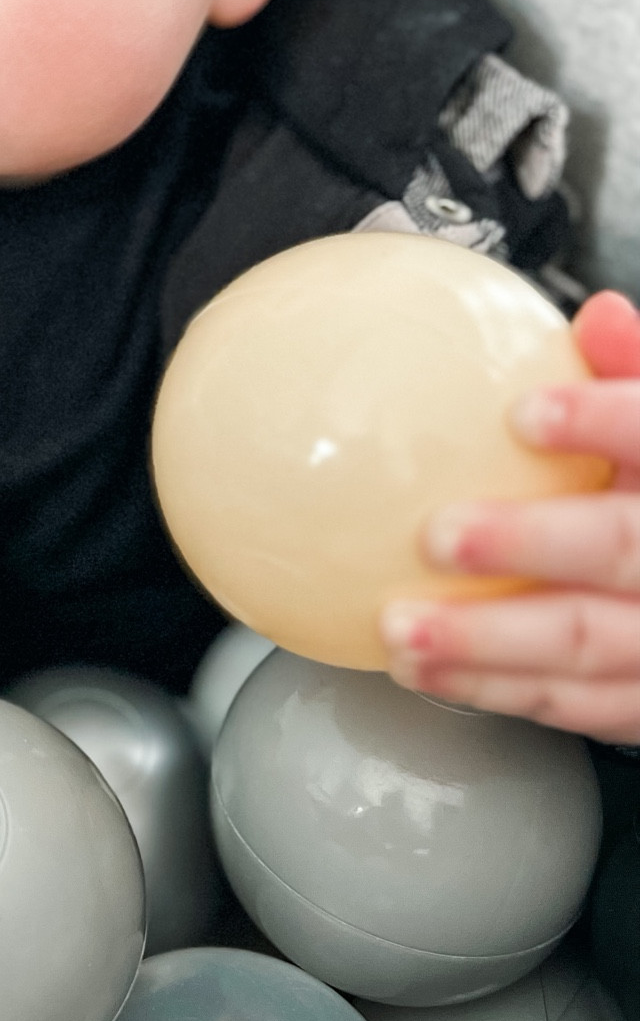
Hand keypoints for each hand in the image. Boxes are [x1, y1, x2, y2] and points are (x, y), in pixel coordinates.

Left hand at [378, 288, 639, 742]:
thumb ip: (634, 378)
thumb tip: (597, 316)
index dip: (602, 420)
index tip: (527, 411)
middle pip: (624, 548)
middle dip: (529, 543)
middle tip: (440, 535)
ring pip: (590, 643)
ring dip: (486, 642)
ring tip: (403, 627)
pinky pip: (578, 704)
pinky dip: (496, 691)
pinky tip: (428, 672)